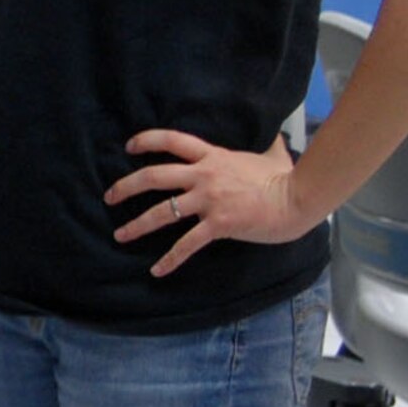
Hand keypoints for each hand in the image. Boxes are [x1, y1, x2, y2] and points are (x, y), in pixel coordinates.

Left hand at [105, 130, 310, 277]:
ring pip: (162, 211)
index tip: (129, 147)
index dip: (148, 140)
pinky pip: (187, 244)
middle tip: (108, 196)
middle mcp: (204, 176)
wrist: (298, 198)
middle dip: (126, 186)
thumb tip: (275, 136)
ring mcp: (209, 200)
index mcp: (213, 157)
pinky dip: (169, 259)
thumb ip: (265, 145)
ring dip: (137, 224)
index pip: (173, 141)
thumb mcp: (272, 154)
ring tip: (119, 234)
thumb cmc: (286, 178)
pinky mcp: (218, 224)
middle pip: (155, 176)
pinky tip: (156, 270)